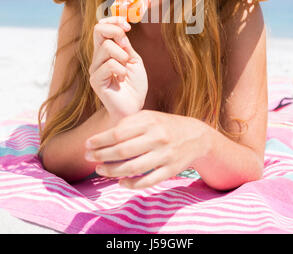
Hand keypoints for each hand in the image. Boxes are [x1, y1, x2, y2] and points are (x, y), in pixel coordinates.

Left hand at [84, 110, 208, 189]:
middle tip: (88, 158)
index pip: (118, 132)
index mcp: (150, 121)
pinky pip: (147, 181)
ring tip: (100, 170)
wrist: (196, 136)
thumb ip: (128, 123)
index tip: (88, 144)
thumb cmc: (164, 125)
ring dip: (112, 171)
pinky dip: (131, 184)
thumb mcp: (149, 116)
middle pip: (123, 150)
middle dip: (101, 155)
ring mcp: (165, 155)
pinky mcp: (170, 170)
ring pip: (133, 167)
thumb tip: (103, 137)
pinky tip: (120, 182)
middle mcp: (157, 137)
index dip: (100, 140)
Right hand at [89, 16, 147, 119]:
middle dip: (117, 31)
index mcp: (106, 50)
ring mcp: (95, 68)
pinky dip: (122, 70)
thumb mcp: (134, 59)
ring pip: (108, 47)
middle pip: (98, 29)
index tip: (128, 26)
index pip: (101, 26)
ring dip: (124, 56)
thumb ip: (125, 45)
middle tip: (128, 46)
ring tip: (126, 70)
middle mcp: (97, 57)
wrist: (133, 107)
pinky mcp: (95, 81)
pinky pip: (109, 65)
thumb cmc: (134, 84)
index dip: (114, 20)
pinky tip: (122, 80)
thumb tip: (120, 31)